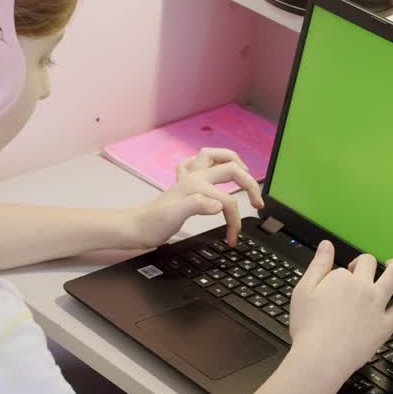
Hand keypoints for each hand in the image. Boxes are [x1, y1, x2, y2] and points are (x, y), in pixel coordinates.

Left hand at [133, 148, 265, 247]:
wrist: (134, 227)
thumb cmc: (152, 223)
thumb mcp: (174, 217)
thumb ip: (197, 205)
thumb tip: (219, 203)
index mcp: (197, 185)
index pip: (228, 200)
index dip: (235, 219)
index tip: (233, 237)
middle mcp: (195, 178)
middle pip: (232, 169)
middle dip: (250, 184)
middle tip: (258, 203)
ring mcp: (189, 179)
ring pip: (215, 156)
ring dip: (232, 160)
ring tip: (244, 172)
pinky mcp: (183, 185)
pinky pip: (197, 165)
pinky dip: (208, 165)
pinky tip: (211, 173)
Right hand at [287, 240, 392, 382]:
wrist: (320, 358)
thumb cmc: (308, 328)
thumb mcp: (303, 290)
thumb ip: (318, 265)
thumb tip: (327, 245)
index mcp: (343, 278)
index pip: (345, 268)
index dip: (340, 274)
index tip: (333, 284)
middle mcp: (364, 288)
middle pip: (370, 264)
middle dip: (364, 264)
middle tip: (358, 272)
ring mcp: (377, 306)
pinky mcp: (386, 325)